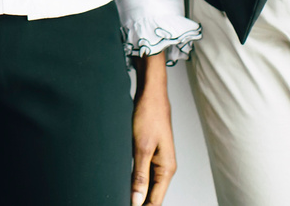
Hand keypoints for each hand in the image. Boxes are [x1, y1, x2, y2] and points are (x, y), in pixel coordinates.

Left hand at [131, 52, 176, 205]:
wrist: (151, 94)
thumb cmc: (149, 115)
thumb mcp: (142, 148)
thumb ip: (139, 175)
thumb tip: (137, 200)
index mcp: (167, 168)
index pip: (156, 200)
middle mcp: (164, 167)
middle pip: (152, 195)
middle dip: (139, 202)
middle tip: (122, 203)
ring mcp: (158, 161)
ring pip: (147, 185)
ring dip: (136, 193)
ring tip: (124, 198)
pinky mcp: (150, 153)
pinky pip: (143, 174)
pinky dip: (135, 181)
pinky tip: (126, 185)